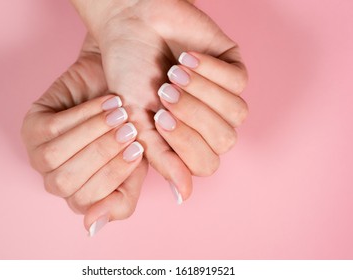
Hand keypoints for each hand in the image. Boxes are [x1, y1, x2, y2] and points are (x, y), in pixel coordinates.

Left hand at [21, 36, 147, 235]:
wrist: (119, 85)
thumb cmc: (129, 128)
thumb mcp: (135, 167)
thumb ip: (123, 200)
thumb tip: (91, 228)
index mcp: (80, 195)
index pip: (86, 203)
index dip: (113, 176)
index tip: (138, 150)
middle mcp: (55, 180)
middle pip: (66, 183)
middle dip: (102, 154)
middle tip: (129, 130)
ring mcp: (38, 154)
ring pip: (55, 158)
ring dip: (93, 134)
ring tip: (120, 114)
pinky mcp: (31, 126)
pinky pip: (53, 128)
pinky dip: (84, 116)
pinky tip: (107, 103)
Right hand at [71, 0, 247, 199]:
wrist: (131, 28)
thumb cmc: (129, 75)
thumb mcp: (136, 121)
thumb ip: (160, 158)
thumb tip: (183, 196)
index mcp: (185, 140)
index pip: (206, 165)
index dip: (185, 145)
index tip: (157, 117)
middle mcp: (208, 122)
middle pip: (225, 141)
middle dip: (193, 116)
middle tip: (164, 92)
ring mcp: (223, 96)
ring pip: (237, 113)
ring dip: (200, 92)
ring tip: (174, 72)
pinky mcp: (232, 68)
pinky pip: (237, 81)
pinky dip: (209, 70)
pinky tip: (186, 58)